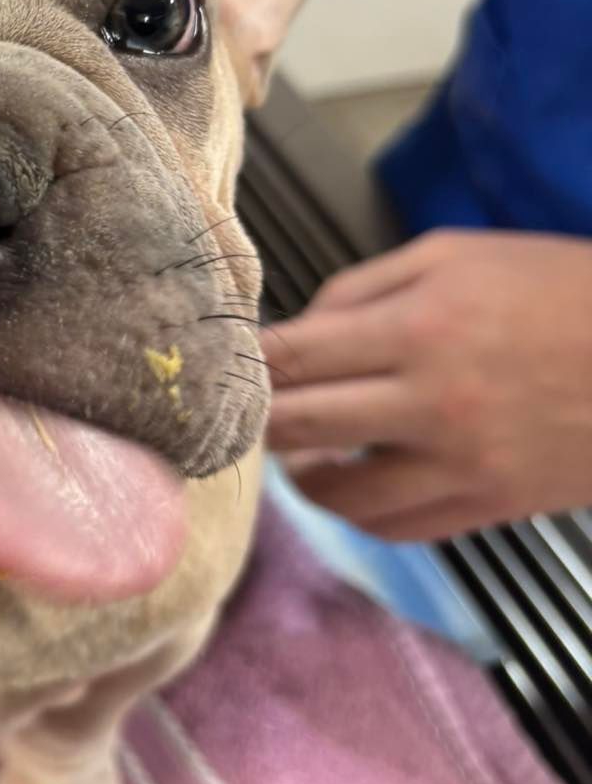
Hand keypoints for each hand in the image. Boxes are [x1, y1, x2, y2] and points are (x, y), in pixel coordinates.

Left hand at [265, 230, 591, 539]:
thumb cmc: (558, 290)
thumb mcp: (456, 255)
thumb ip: (362, 287)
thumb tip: (298, 328)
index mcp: (419, 328)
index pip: (294, 358)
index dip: (247, 364)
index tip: (225, 366)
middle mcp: (431, 404)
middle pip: (299, 426)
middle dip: (261, 418)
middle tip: (247, 409)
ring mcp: (460, 466)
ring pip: (338, 495)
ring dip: (301, 474)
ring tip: (298, 451)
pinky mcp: (488, 508)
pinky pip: (396, 528)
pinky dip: (357, 512)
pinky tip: (348, 484)